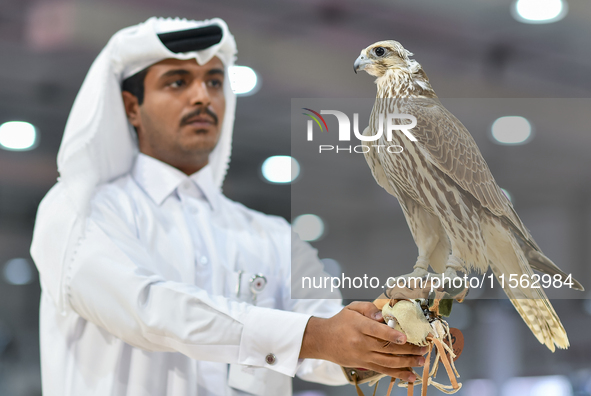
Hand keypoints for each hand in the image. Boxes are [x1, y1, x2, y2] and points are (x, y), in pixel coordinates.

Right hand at [299, 301, 425, 381]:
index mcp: (358, 326)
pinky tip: (411, 376)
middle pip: (387, 348)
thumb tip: (383, 316)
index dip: (391, 335)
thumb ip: (368, 308)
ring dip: (407, 363)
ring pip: (388, 362)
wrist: (323, 340)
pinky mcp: (364, 365)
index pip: (376, 332)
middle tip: (423, 348)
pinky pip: (383, 371)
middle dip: (408, 349)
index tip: (405, 337)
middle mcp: (361, 343)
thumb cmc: (341, 322)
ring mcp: (363, 356)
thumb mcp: (352, 308)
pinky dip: (398, 374)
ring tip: (421, 360)